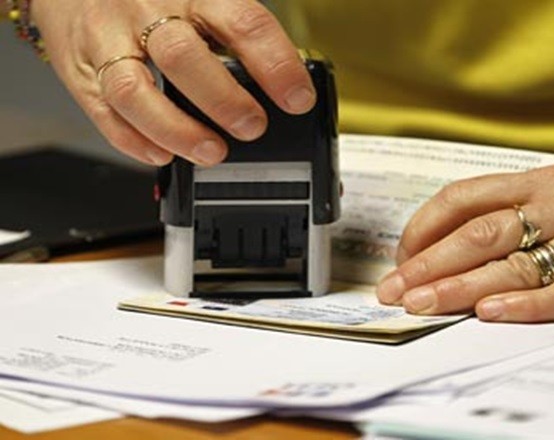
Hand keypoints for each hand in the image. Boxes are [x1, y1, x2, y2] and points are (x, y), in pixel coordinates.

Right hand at [30, 0, 315, 165]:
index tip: (297, 98)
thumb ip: (232, 30)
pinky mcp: (81, 70)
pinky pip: (104, 112)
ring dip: (177, 130)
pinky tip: (162, 154)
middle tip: (252, 127)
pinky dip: (135, 141)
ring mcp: (108, 40)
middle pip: (183, 57)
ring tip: (211, 151)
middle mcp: (145, 10)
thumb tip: (282, 80)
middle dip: (224, 101)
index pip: (242, 24)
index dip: (275, 65)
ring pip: (135, 91)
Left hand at [376, 165, 553, 321]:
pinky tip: (489, 314)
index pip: (465, 198)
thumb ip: (514, 207)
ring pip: (513, 266)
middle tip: (395, 289)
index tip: (402, 255)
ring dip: (459, 289)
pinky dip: (525, 305)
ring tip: (422, 305)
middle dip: (428, 265)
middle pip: (479, 235)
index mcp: (543, 180)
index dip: (425, 226)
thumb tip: (451, 236)